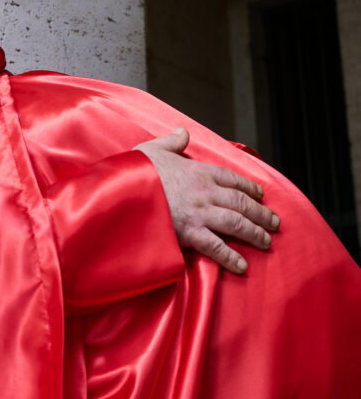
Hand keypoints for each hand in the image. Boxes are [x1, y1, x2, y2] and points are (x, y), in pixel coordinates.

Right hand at [134, 127, 279, 274]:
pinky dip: (230, 257)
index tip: (260, 195)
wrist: (122, 191)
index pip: (232, 179)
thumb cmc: (135, 171)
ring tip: (266, 242)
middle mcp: (205, 192)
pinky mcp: (190, 233)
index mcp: (198, 171)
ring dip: (254, 233)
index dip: (249, 187)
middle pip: (241, 203)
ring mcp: (199, 213)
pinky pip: (216, 247)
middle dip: (261, 213)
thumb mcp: (153, 148)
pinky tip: (241, 266)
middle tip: (275, 222)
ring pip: (236, 223)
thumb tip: (183, 133)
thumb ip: (172, 142)